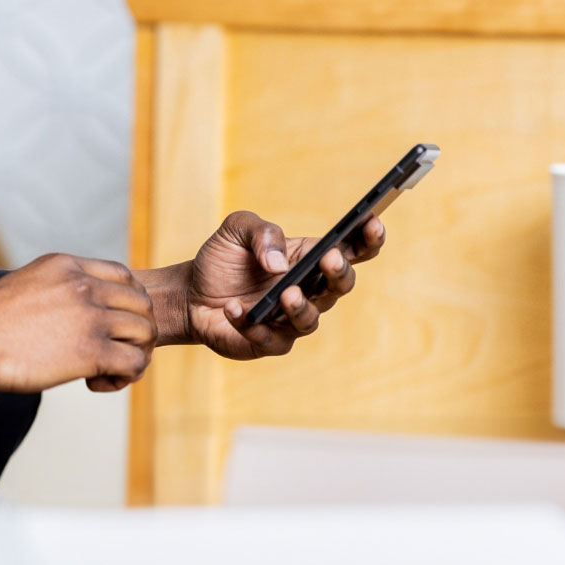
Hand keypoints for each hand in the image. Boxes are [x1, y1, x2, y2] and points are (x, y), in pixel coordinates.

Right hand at [0, 253, 156, 393]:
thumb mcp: (26, 284)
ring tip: (106, 370)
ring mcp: (89, 317)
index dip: (127, 304)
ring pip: (145, 333)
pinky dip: (124, 377)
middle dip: (135, 330)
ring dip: (134, 354)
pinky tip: (96, 383)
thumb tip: (67, 311)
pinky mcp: (91, 351)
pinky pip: (134, 363)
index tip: (110, 325)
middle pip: (142, 304)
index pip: (124, 277)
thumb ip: (55, 290)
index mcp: (67, 266)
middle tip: (113, 351)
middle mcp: (83, 286)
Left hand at [182, 210, 384, 360]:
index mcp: (311, 258)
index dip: (368, 238)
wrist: (191, 292)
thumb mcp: (237, 230)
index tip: (373, 222)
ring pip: (310, 319)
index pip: (351, 250)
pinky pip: (268, 337)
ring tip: (286, 292)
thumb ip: (262, 233)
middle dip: (339, 272)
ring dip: (301, 306)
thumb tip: (279, 261)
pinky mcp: (268, 341)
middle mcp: (309, 291)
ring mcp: (291, 319)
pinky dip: (249, 322)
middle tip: (328, 259)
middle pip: (340, 285)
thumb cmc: (224, 259)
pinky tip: (233, 308)